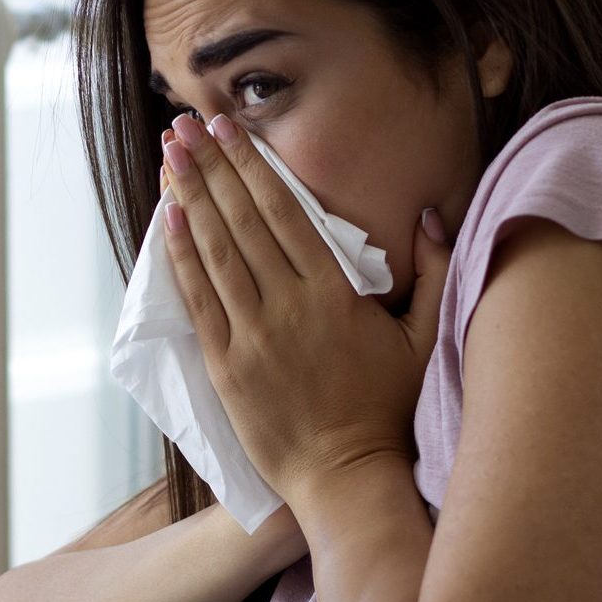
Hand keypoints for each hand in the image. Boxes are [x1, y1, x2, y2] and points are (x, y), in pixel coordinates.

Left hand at [158, 113, 450, 506]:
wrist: (347, 476)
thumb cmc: (390, 408)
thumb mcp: (427, 338)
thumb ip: (433, 271)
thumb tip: (432, 213)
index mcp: (334, 293)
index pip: (284, 211)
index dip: (253, 164)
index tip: (230, 127)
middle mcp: (287, 306)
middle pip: (241, 220)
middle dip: (211, 167)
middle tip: (186, 125)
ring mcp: (251, 336)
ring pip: (214, 252)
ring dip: (188, 199)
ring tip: (169, 156)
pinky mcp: (226, 366)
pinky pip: (199, 299)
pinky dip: (180, 257)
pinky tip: (168, 220)